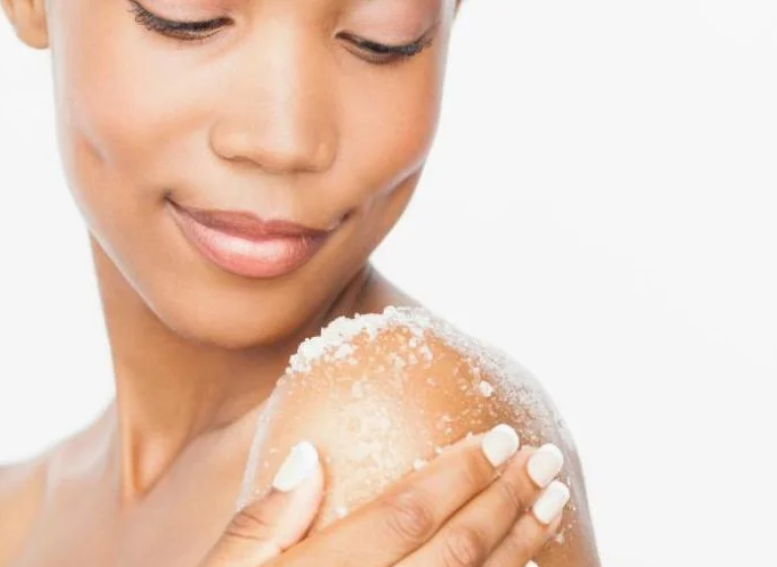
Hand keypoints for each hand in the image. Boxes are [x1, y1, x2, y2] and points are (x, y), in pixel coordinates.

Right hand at [200, 424, 567, 566]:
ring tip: (553, 500)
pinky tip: (529, 566)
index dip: (458, 473)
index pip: (405, 515)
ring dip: (522, 544)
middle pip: (455, 551)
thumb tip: (311, 455)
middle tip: (543, 456)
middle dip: (505, 498)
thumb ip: (261, 522)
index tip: (497, 436)